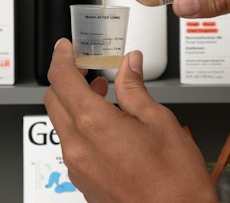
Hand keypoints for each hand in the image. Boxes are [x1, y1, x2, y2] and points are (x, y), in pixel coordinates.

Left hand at [44, 39, 217, 202]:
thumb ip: (135, 88)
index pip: (61, 79)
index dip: (61, 57)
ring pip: (62, 123)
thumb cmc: (174, 180)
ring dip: (75, 102)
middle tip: (87, 67)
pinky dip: (81, 126)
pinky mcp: (82, 182)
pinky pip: (72, 145)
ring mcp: (77, 167)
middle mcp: (78, 147)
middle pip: (54, 99)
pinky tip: (107, 124)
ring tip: (103, 94)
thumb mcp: (159, 121)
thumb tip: (129, 65)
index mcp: (94, 125)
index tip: (67, 47)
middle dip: (66, 78)